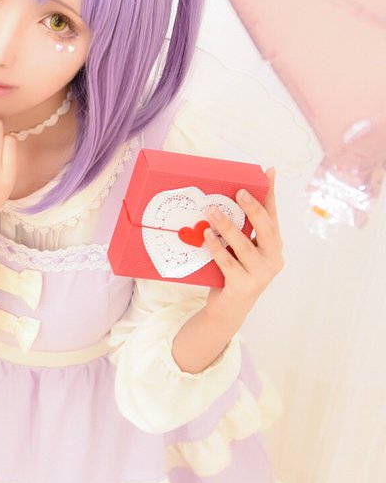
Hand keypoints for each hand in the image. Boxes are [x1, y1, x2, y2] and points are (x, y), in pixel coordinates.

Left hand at [203, 167, 284, 326]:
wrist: (228, 310)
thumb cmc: (233, 273)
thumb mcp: (240, 250)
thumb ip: (240, 230)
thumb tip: (225, 200)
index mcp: (274, 247)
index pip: (273, 216)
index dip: (270, 194)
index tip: (268, 172)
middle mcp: (273, 260)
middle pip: (267, 230)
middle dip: (253, 208)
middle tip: (238, 192)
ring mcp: (260, 275)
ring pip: (245, 247)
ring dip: (228, 227)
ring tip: (212, 211)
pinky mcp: (243, 287)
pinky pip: (228, 263)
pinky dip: (217, 248)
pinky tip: (206, 236)